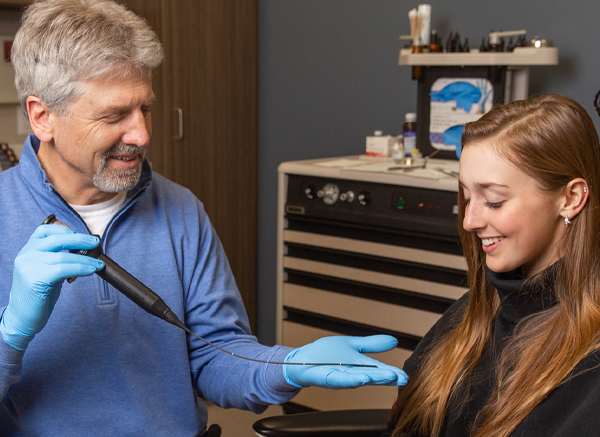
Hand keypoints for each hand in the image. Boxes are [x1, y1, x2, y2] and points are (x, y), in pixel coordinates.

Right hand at [0, 225, 104, 349]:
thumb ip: (59, 258)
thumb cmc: (39, 293)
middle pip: (57, 239)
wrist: (22, 316)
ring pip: (63, 256)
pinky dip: (81, 268)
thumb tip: (86, 250)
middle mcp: (26, 254)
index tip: (81, 235)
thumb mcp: (47, 270)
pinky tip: (91, 270)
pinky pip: (63, 269)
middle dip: (80, 240)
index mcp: (28, 249)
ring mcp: (28, 265)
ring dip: (86, 259)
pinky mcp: (35, 278)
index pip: (44, 230)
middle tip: (96, 243)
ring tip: (99, 264)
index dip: (64, 229)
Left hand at [283, 335, 407, 388]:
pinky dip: (351, 380)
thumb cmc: (326, 354)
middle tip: (401, 379)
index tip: (405, 376)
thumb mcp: (353, 345)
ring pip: (358, 379)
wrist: (302, 358)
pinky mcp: (327, 378)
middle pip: (371, 376)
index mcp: (359, 366)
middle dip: (386, 378)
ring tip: (387, 378)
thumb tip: (394, 340)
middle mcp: (352, 373)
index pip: (378, 370)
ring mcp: (339, 377)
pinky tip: (362, 378)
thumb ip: (372, 345)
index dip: (391, 373)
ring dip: (372, 379)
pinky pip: (340, 380)